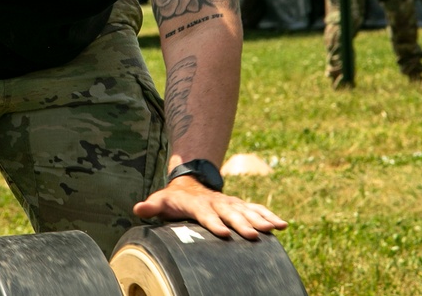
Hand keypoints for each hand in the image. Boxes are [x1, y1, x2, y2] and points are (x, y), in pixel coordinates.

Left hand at [133, 176, 287, 240]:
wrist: (190, 185)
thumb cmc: (174, 199)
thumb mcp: (161, 200)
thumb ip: (152, 206)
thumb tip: (138, 208)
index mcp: (198, 204)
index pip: (206, 214)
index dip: (214, 223)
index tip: (224, 234)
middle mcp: (217, 202)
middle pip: (231, 213)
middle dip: (243, 224)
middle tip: (254, 236)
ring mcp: (230, 204)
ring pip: (248, 210)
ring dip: (262, 219)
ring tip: (276, 228)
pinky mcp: (239, 206)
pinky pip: (257, 210)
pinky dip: (269, 216)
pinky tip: (283, 225)